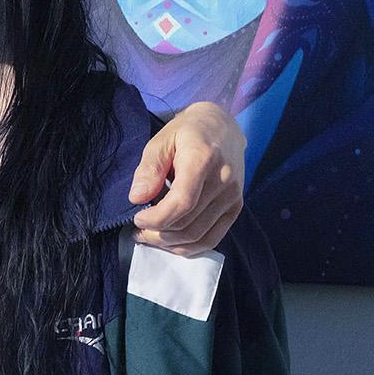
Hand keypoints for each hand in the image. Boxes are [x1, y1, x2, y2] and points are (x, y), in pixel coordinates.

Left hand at [129, 101, 244, 254]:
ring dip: (169, 243)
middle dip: (157, 233)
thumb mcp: (160, 141)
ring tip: (149, 235)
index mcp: (203, 159)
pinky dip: (188, 247)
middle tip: (137, 229)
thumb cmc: (186, 133)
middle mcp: (224, 180)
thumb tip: (137, 198)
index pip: (182, 202)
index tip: (137, 217)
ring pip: (197, 235)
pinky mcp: (236, 207)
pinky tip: (169, 241)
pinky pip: (211, 239)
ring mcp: (233, 196)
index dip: (157, 218)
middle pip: (187, 223)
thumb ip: (149, 169)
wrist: (223, 128)